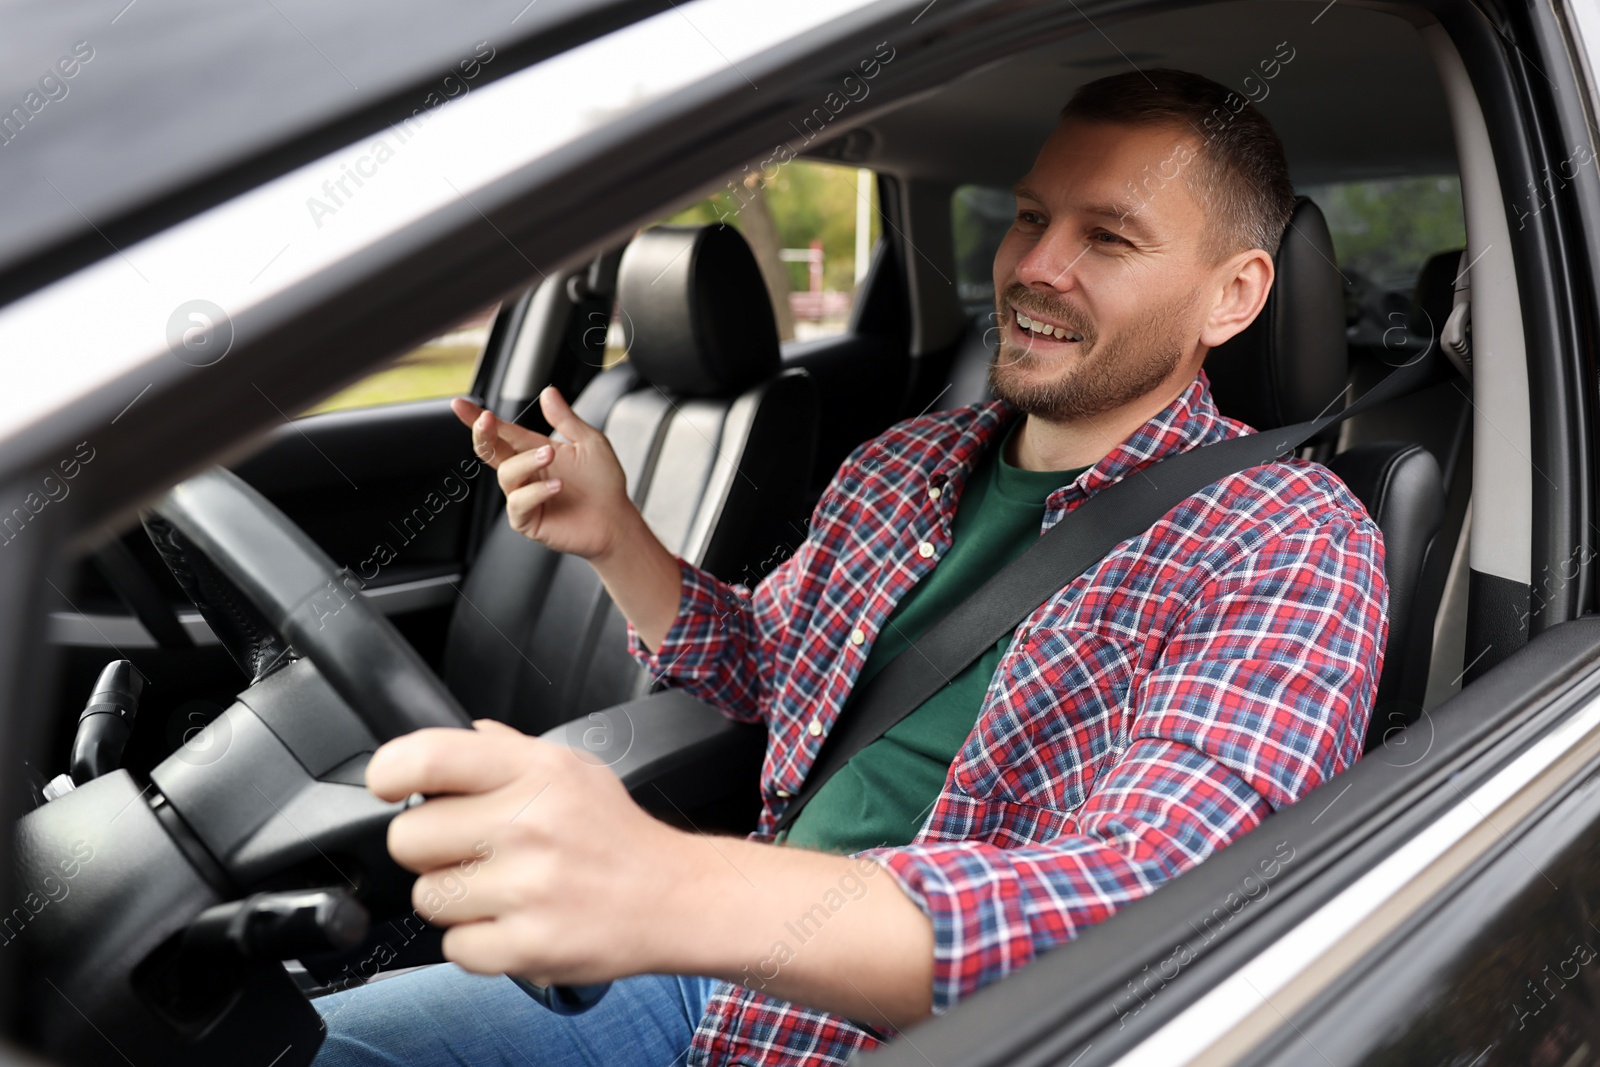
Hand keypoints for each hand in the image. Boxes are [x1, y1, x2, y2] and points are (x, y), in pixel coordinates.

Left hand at [370, 719, 686, 985]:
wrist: (675, 897)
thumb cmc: (615, 834)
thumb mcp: (574, 769)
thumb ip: (509, 750)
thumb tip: (463, 735)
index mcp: (536, 772)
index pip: (429, 756)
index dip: (389, 772)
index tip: (389, 787)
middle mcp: (530, 824)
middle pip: (408, 838)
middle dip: (429, 848)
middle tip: (470, 851)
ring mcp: (529, 889)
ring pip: (427, 898)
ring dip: (454, 900)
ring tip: (500, 890)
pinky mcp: (529, 945)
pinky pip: (454, 949)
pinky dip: (476, 943)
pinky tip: (513, 923)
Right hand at [452, 388, 633, 560]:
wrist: (616, 520)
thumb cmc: (603, 484)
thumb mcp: (589, 442)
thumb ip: (565, 419)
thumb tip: (548, 392)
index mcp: (534, 451)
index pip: (501, 432)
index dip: (477, 419)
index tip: (459, 404)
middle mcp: (524, 473)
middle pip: (490, 452)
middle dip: (484, 434)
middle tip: (487, 420)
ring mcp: (523, 497)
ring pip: (506, 474)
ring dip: (526, 461)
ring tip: (550, 455)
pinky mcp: (527, 520)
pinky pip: (518, 503)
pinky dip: (536, 492)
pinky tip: (557, 486)